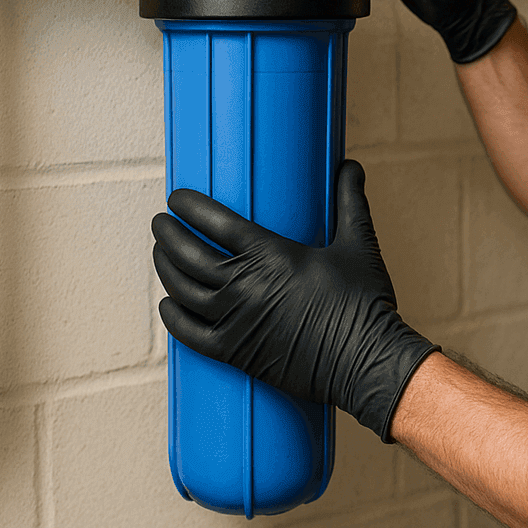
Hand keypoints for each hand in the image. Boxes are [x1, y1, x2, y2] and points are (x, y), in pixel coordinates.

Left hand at [152, 160, 437, 442]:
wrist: (366, 361)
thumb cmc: (364, 302)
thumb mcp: (359, 244)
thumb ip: (349, 201)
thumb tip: (350, 166)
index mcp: (271, 255)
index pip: (216, 222)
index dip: (190, 206)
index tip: (176, 197)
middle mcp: (245, 286)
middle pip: (189, 255)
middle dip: (169, 234)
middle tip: (161, 222)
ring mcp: (236, 321)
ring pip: (183, 291)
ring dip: (166, 269)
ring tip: (161, 254)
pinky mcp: (236, 352)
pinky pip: (190, 334)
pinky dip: (173, 318)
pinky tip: (168, 305)